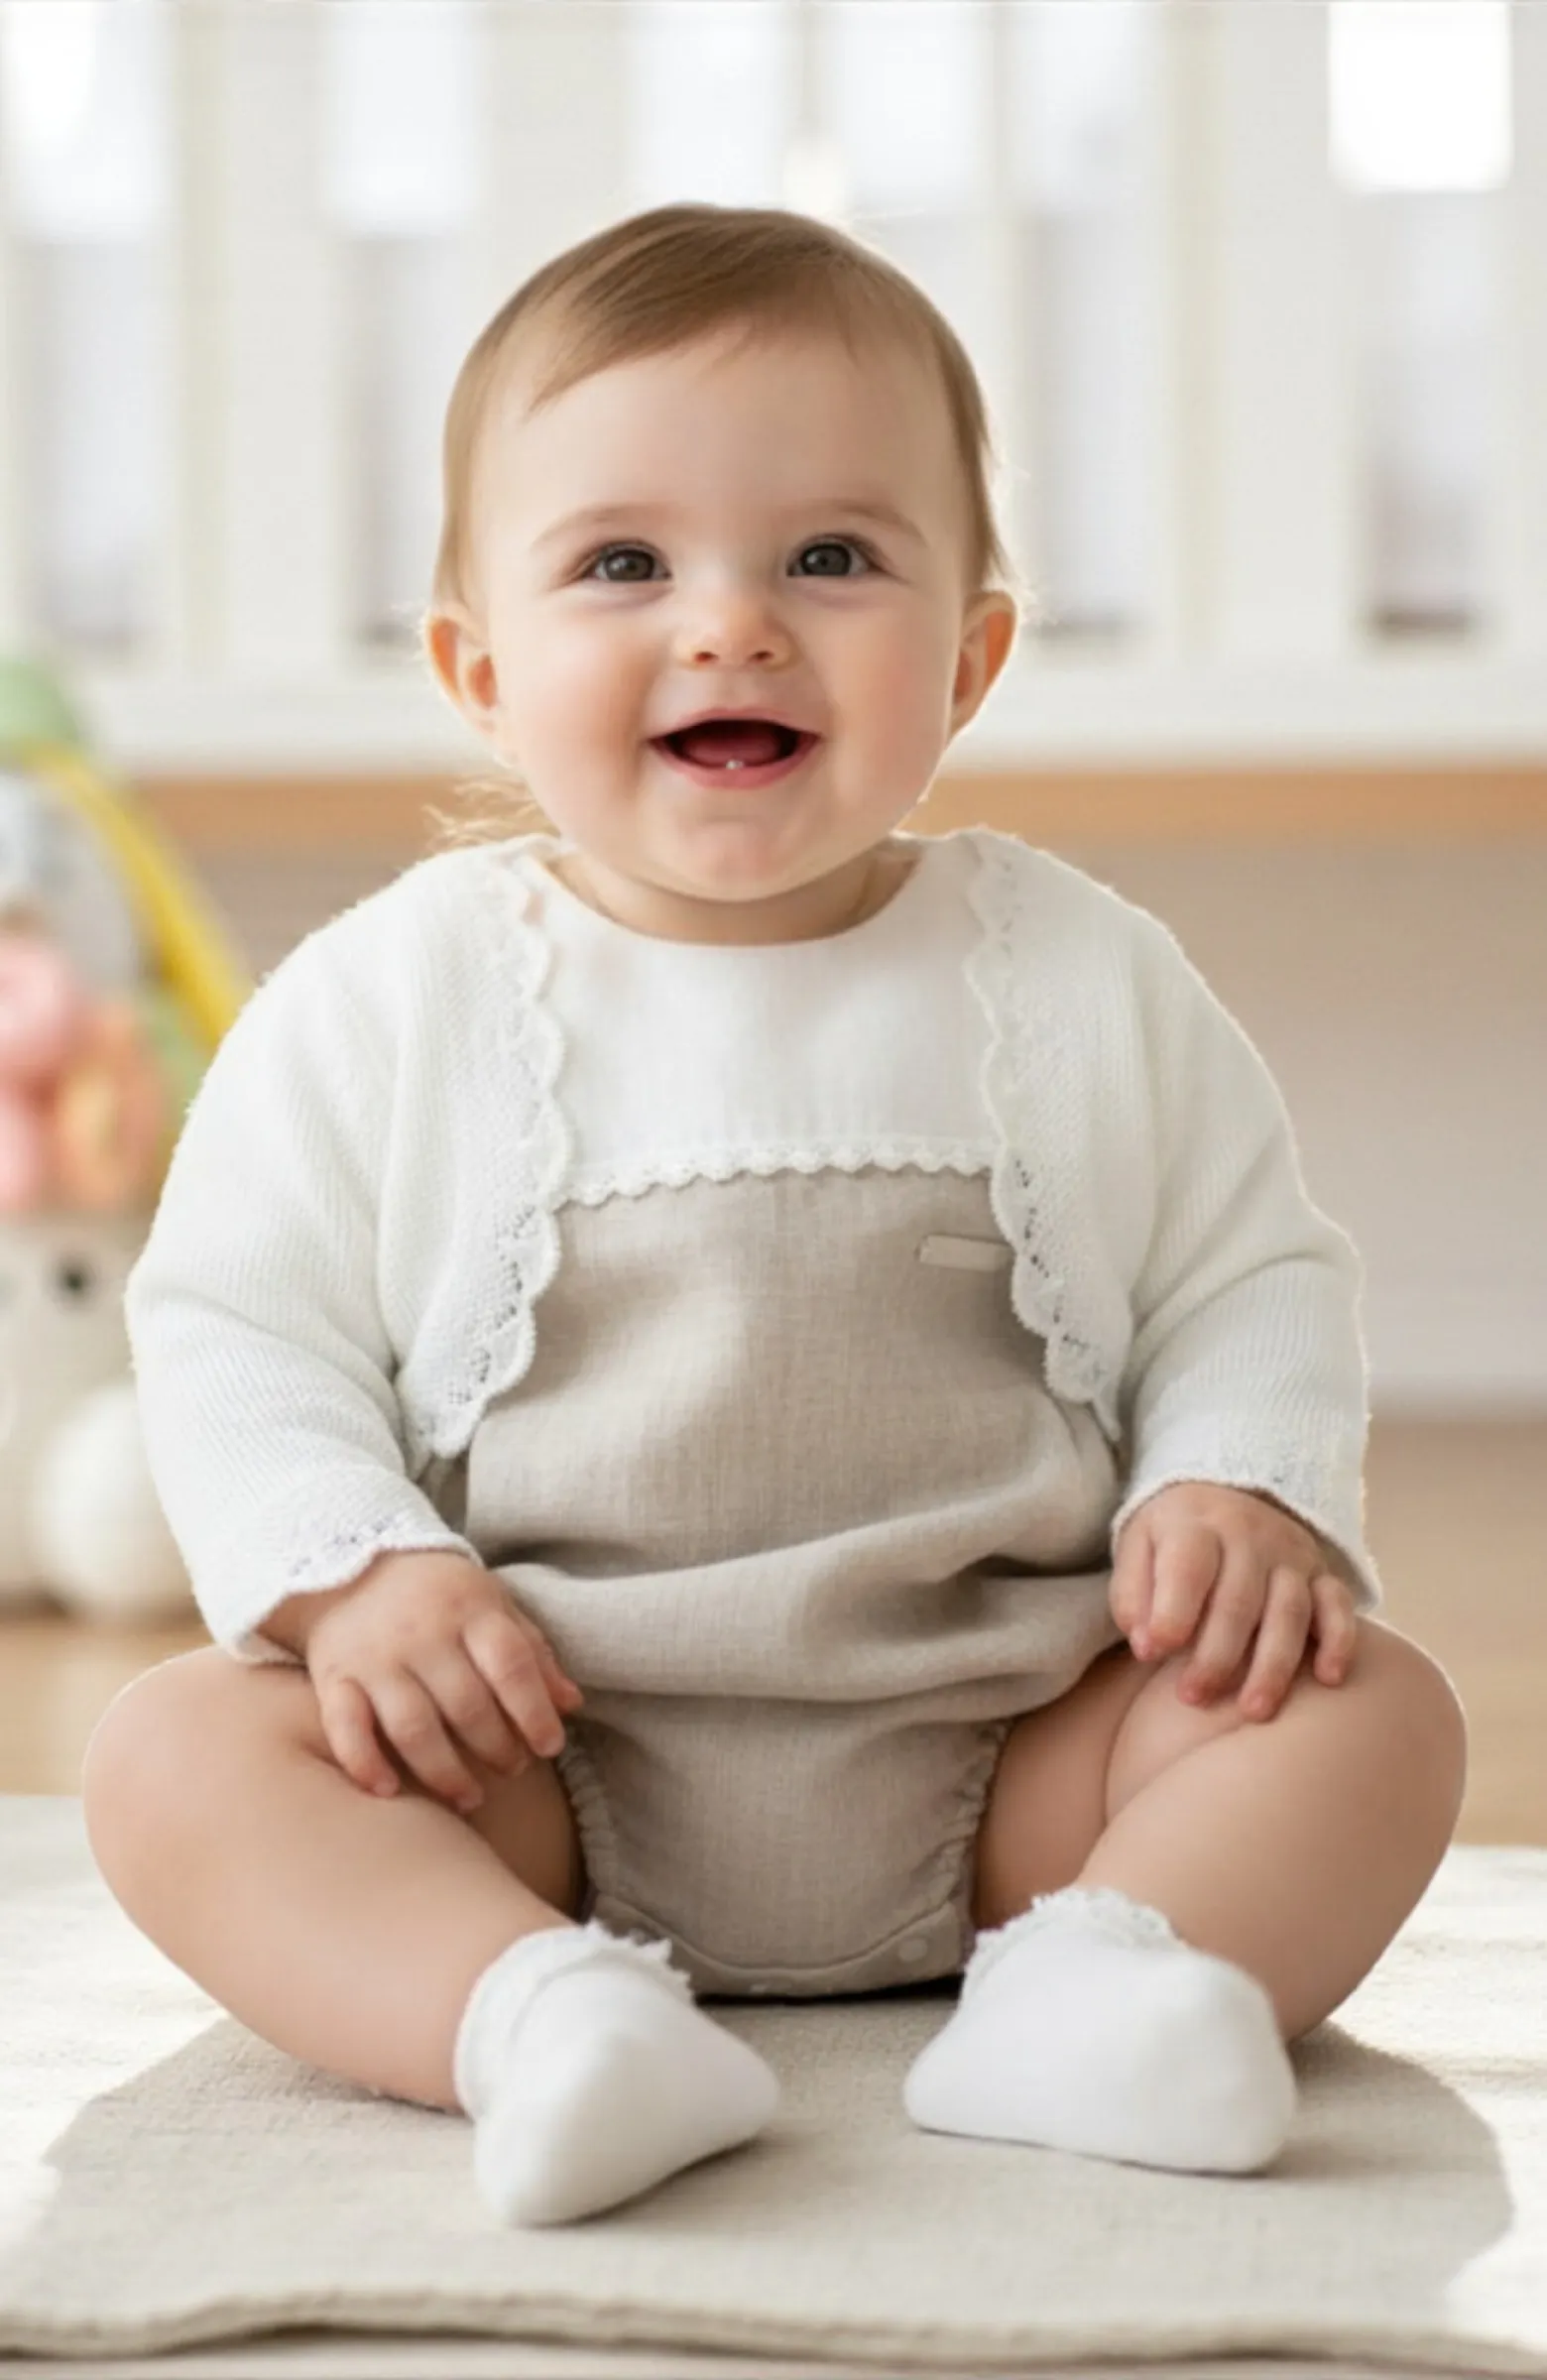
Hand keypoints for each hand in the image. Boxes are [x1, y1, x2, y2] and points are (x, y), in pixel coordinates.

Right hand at [303, 1549, 583, 1813]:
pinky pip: (345, 1727)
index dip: (535, 1712)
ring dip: (444, 1772)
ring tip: (470, 1797)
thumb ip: (532, 1654)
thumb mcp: (493, 1605)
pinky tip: (388, 1791)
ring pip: (412, 1727)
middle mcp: (422, 1636)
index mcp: (470, 1611)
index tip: (550, 1745)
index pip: (511, 1665)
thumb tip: (571, 1705)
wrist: (350, 1561)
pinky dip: (364, 1763)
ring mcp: (375, 1659)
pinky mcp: (335, 1678)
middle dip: (496, 1748)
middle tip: (512, 1769)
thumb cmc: (440, 1594)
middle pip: (466, 1705)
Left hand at [1108, 1481, 1357, 1722]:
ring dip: (1272, 1666)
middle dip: (1216, 1657)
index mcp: (1196, 1526)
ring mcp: (1290, 1554)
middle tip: (1192, 1697)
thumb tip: (1145, 1645)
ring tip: (1252, 1711)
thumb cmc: (1171, 1539)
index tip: (1150, 1654)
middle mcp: (1249, 1536)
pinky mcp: (1321, 1572)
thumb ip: (1133, 1595)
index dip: (1171, 1614)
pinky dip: (1339, 1641)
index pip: (1189, 1570)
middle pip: (1239, 1602)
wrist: (1224, 1492)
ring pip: (1289, 1612)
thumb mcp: (1137, 1548)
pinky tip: (1329, 1678)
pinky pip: (1338, 1604)